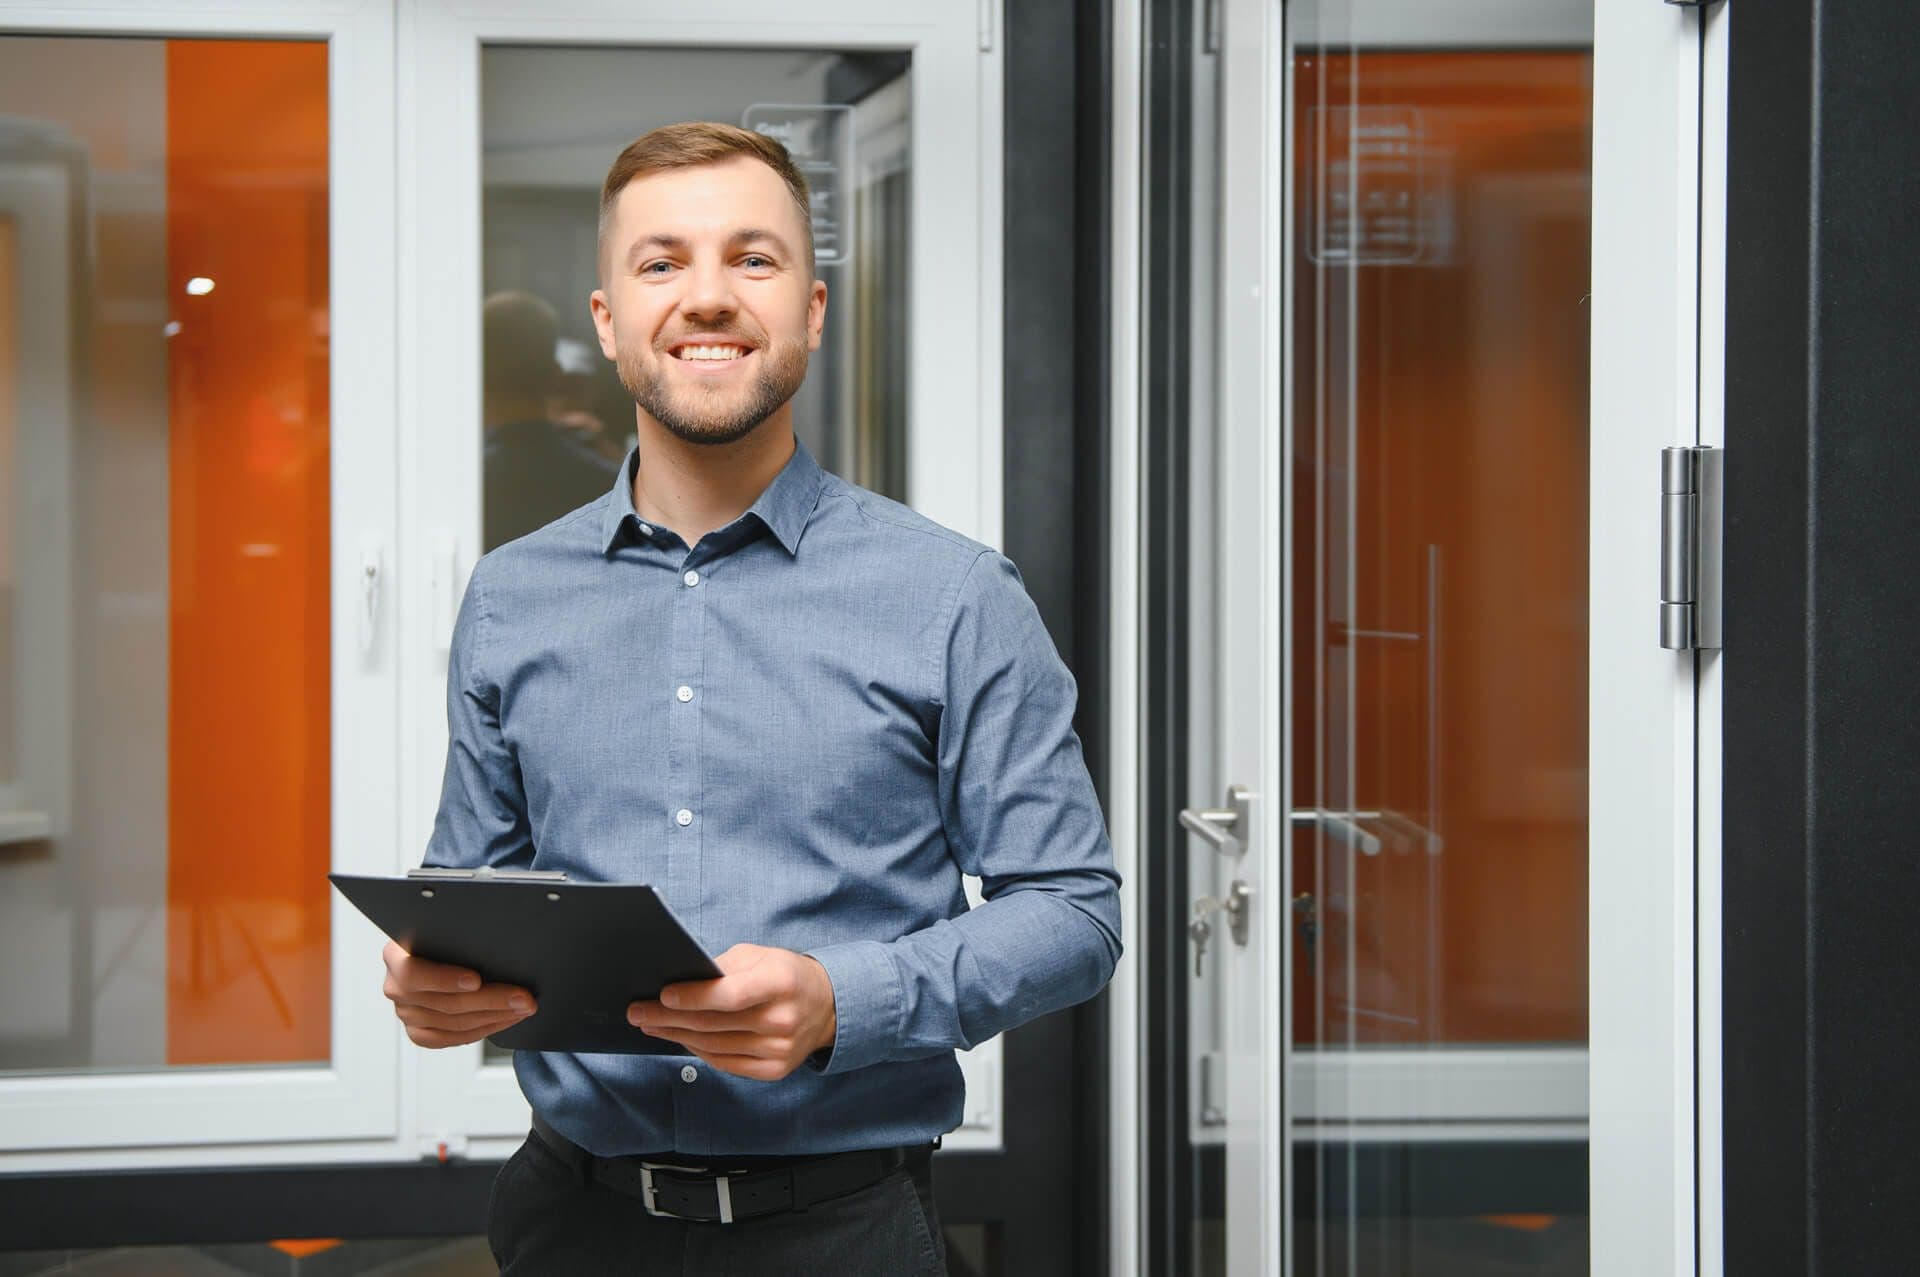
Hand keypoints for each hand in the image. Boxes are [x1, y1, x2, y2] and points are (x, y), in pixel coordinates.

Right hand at [382, 940, 534, 1047]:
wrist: (436, 950)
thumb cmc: (446, 935)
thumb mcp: (447, 925)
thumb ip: (459, 932)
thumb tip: (496, 939)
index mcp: (395, 956)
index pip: (413, 973)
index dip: (445, 979)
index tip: (476, 979)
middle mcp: (396, 988)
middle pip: (445, 1002)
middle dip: (491, 1000)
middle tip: (522, 997)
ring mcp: (406, 1013)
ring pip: (454, 1023)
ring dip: (496, 1016)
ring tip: (523, 1007)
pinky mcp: (420, 1033)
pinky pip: (454, 1038)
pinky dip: (485, 1029)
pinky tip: (507, 1018)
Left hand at [629, 944, 837, 1080]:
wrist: (827, 1006)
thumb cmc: (785, 975)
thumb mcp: (760, 956)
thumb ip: (724, 967)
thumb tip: (681, 981)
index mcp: (780, 983)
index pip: (729, 995)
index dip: (693, 997)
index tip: (662, 995)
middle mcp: (781, 1020)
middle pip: (713, 1024)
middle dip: (668, 1018)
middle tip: (638, 1012)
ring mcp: (779, 1049)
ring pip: (713, 1046)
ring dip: (676, 1036)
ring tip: (652, 1025)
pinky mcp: (774, 1069)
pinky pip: (724, 1063)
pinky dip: (698, 1051)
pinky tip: (681, 1039)